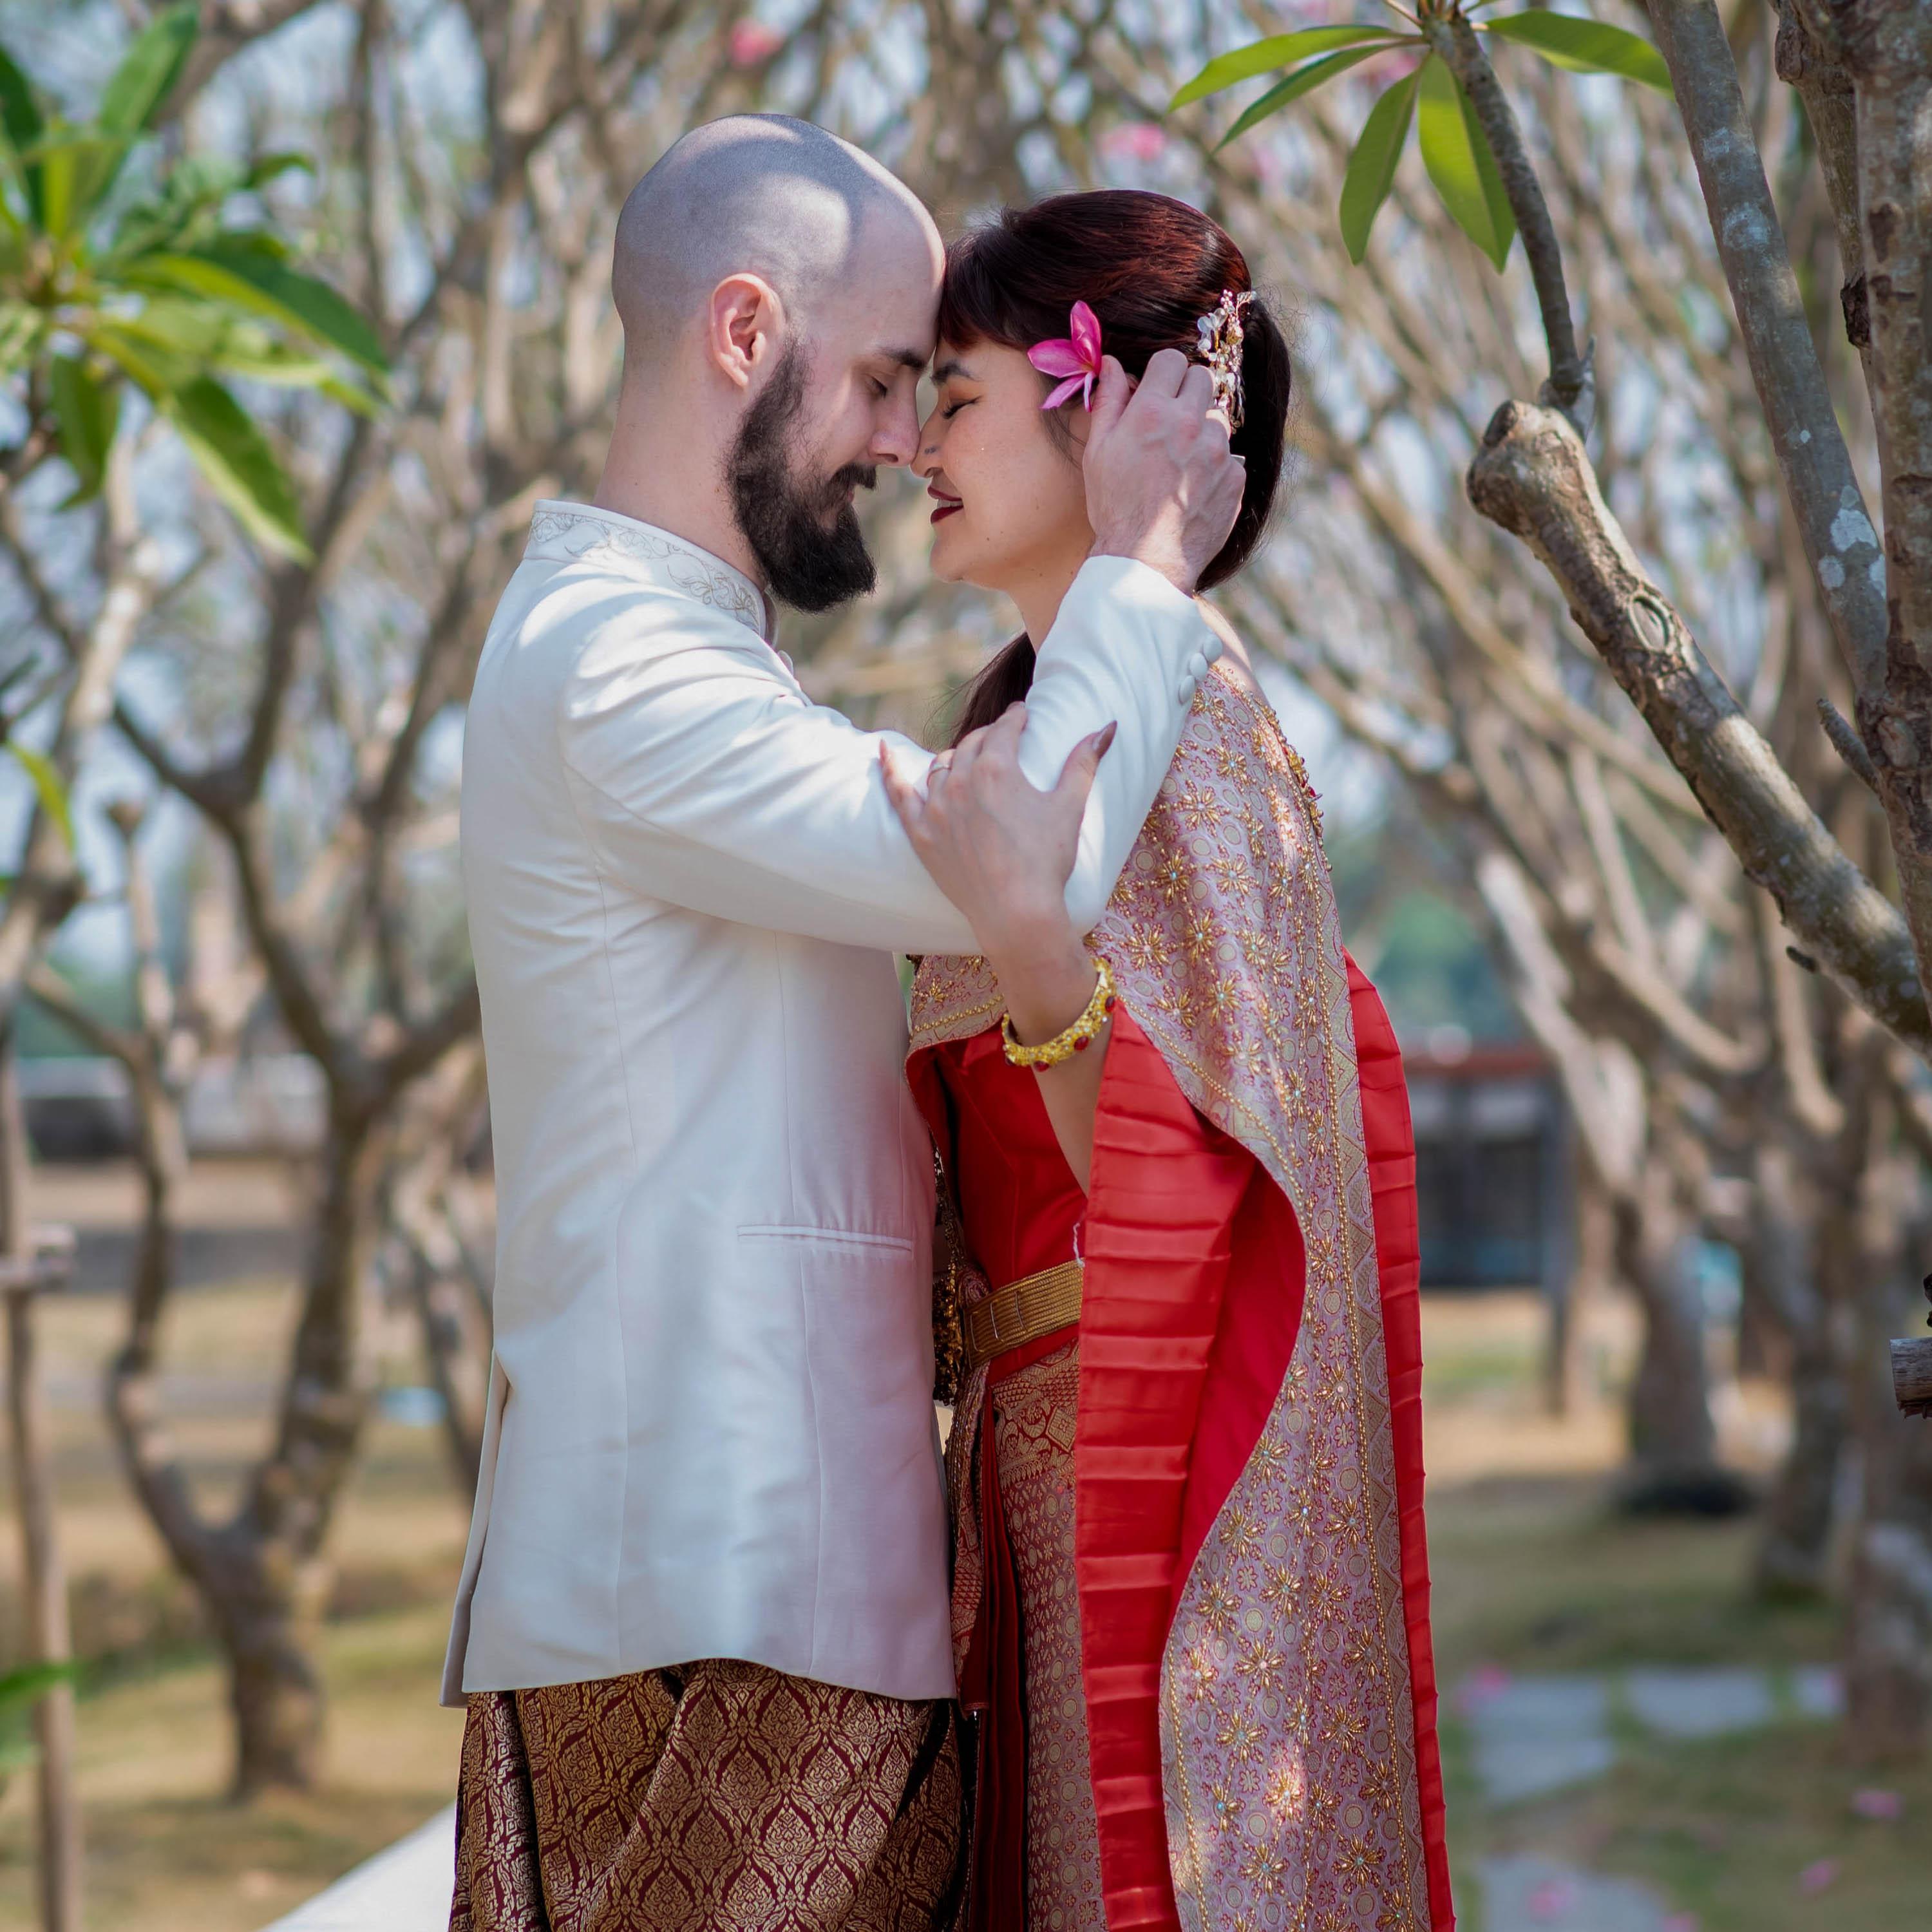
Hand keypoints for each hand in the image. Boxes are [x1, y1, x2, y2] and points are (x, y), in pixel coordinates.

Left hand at [879, 702, 1114, 961]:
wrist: (1017, 913)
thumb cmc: (1047, 860)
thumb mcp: (1069, 806)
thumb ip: (1084, 762)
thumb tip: (1107, 726)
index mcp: (996, 767)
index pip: (1005, 729)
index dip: (1017, 718)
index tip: (1022, 714)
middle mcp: (960, 780)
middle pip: (972, 745)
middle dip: (990, 738)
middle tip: (1002, 739)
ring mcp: (936, 807)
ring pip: (940, 767)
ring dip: (956, 758)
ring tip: (967, 759)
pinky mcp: (921, 833)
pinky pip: (898, 794)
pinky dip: (888, 769)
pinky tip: (881, 750)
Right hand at [1083, 348, 1245, 595]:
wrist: (1145, 561)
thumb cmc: (1114, 507)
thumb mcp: (1098, 451)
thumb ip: (1109, 401)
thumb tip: (1112, 363)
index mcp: (1153, 412)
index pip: (1172, 359)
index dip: (1162, 372)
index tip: (1156, 389)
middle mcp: (1191, 424)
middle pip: (1202, 378)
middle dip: (1185, 392)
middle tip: (1169, 420)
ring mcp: (1218, 451)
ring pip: (1219, 417)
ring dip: (1203, 429)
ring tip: (1180, 460)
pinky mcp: (1235, 477)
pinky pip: (1230, 455)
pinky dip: (1216, 464)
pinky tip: (1193, 486)